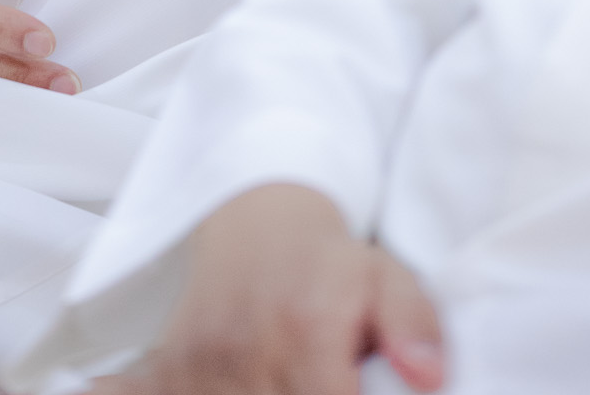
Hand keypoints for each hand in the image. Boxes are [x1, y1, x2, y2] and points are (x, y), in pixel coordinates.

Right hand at [94, 185, 442, 394]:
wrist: (256, 213)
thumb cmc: (329, 259)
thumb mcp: (388, 277)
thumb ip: (414, 326)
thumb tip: (430, 378)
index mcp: (305, 328)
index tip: (345, 389)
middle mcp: (246, 349)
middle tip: (312, 376)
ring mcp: (200, 362)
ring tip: (281, 375)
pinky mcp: (170, 369)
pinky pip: (159, 394)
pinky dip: (184, 392)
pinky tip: (197, 380)